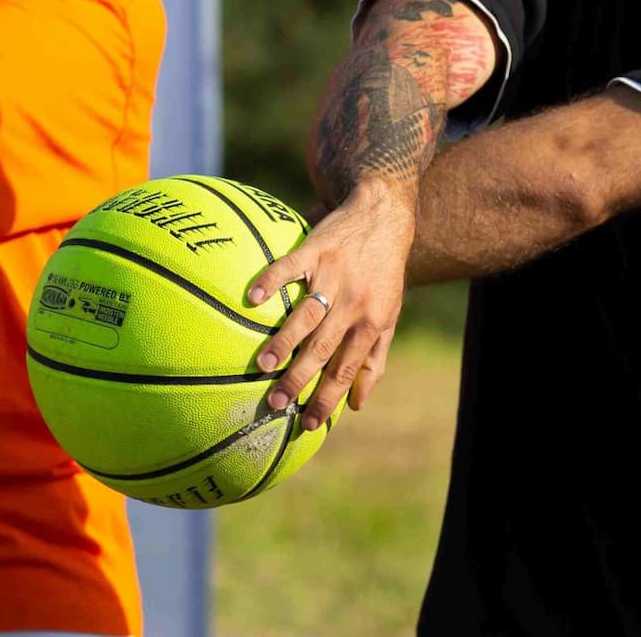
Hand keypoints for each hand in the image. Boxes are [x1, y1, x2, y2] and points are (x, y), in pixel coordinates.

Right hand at [244, 179, 415, 430]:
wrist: (384, 216)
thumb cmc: (384, 272)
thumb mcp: (388, 317)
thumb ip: (374, 360)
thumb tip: (357, 404)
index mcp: (370, 323)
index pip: (347, 369)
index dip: (328, 399)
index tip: (308, 424)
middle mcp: (353, 303)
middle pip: (324, 349)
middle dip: (300, 379)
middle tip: (276, 403)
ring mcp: (333, 276)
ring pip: (307, 315)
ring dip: (285, 340)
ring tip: (263, 364)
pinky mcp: (315, 250)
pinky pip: (289, 267)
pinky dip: (271, 280)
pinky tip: (253, 298)